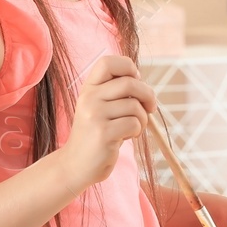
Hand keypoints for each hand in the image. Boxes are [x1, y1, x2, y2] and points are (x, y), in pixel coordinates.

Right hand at [61, 55, 154, 188]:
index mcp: (89, 88)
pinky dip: (137, 131)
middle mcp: (89, 98)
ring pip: (135, 106)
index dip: (128, 67)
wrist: (76, 164)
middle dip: (148, 95)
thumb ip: (116, 92)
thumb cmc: (96, 134)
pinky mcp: (103, 133)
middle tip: (150, 108)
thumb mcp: (100, 107)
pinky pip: (134, 124)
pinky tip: (124, 137)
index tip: (136, 80)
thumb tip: (143, 83)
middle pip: (130, 83)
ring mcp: (94, 115)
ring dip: (142, 119)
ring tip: (131, 128)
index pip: (108, 62)